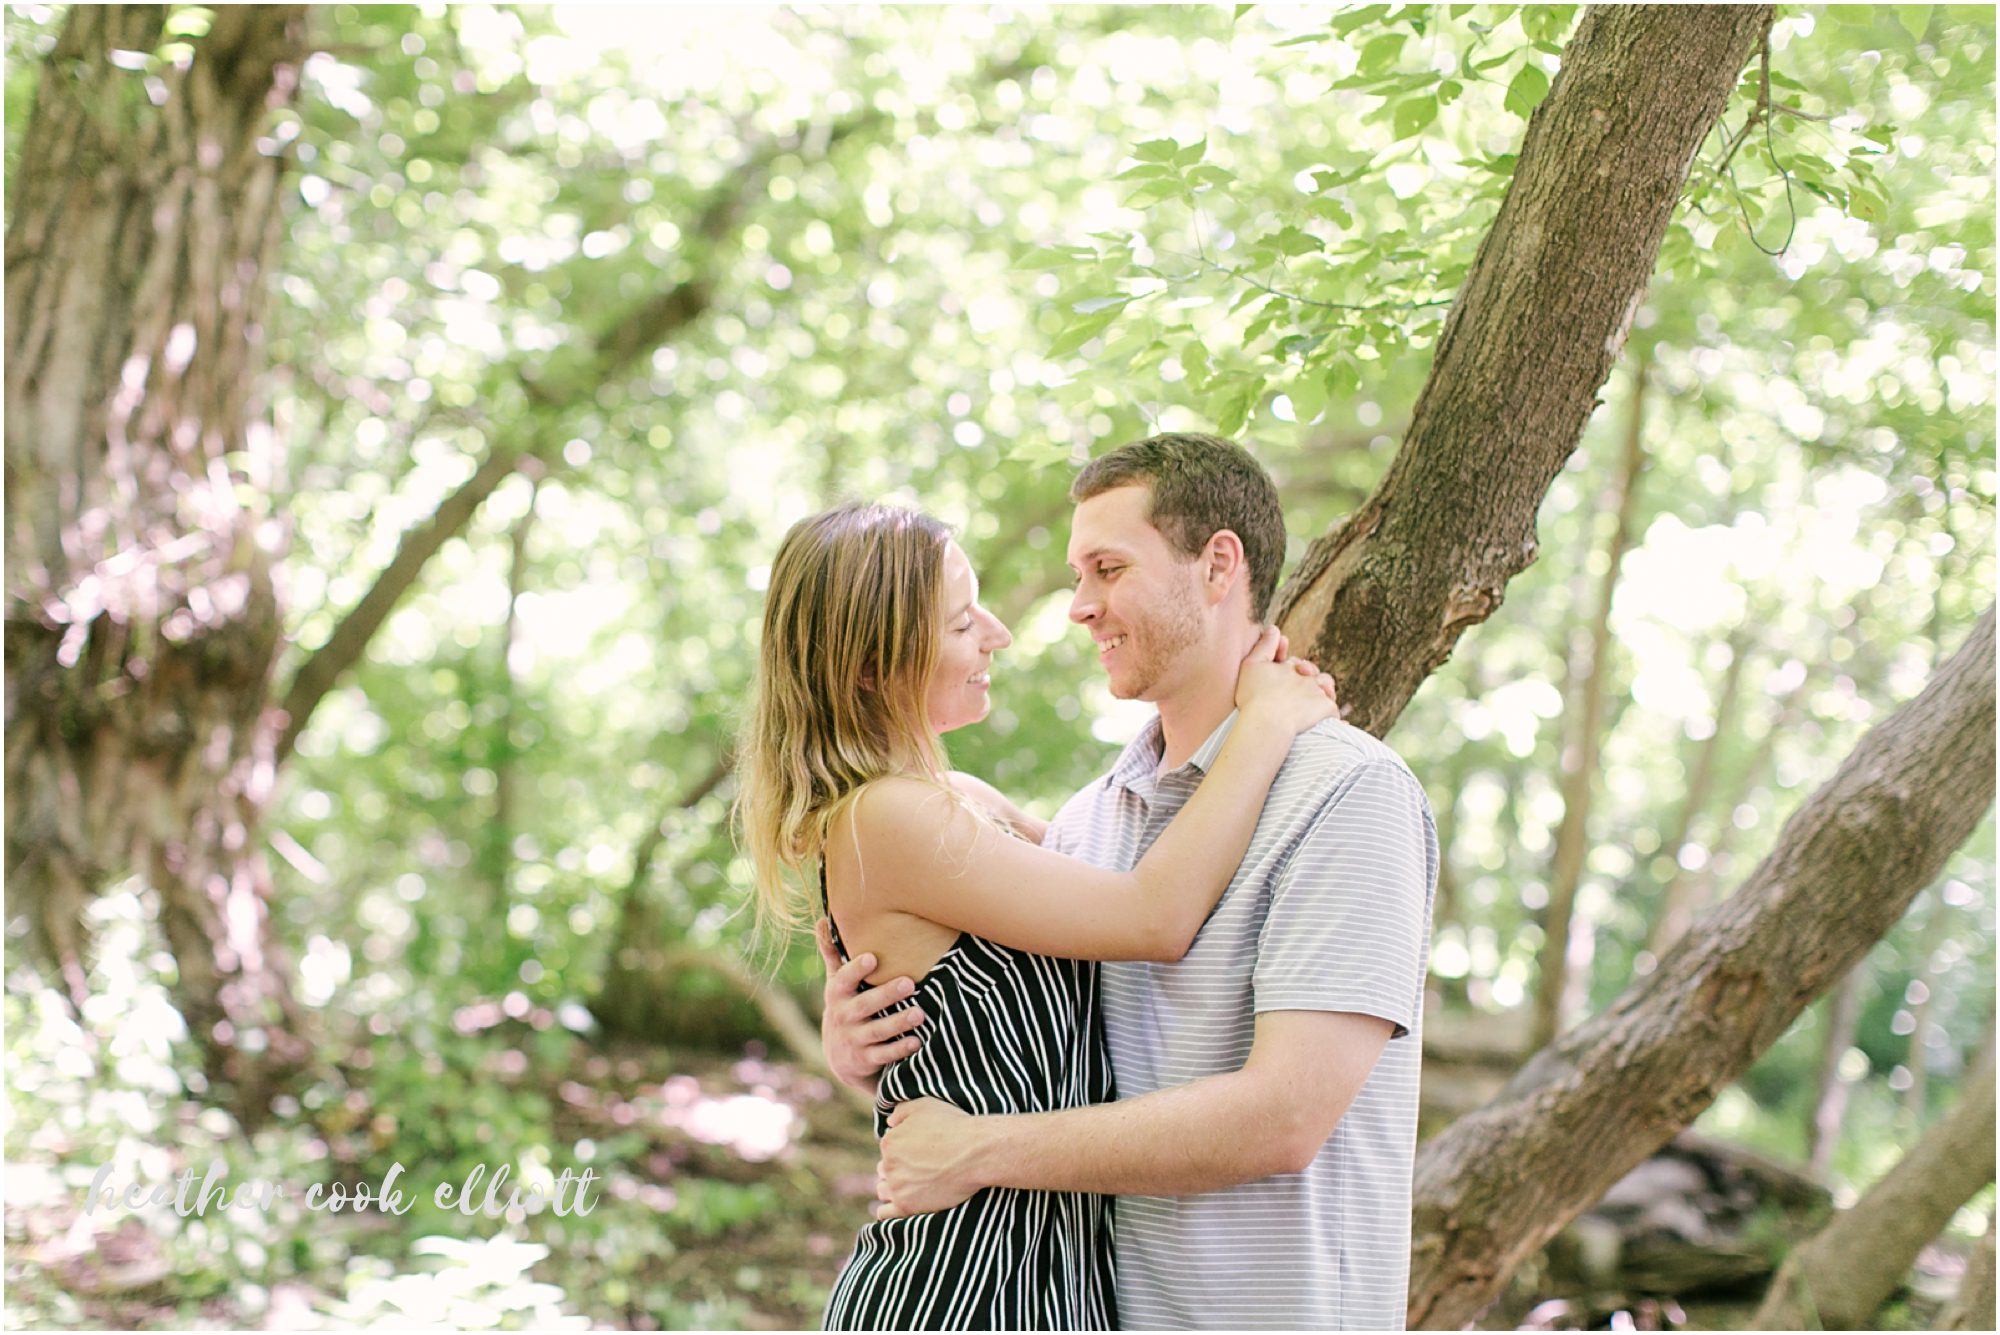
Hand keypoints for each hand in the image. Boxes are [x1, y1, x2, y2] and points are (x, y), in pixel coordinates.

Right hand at [816, 918, 924, 1091]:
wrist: (839, 1055)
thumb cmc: (845, 1005)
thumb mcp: (836, 982)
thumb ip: (833, 953)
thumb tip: (824, 918)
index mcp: (837, 994)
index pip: (843, 980)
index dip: (856, 970)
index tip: (872, 958)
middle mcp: (843, 1016)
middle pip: (864, 1005)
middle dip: (886, 994)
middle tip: (909, 983)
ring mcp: (854, 1040)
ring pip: (877, 1032)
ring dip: (898, 1023)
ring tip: (920, 1013)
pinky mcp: (866, 1060)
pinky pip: (883, 1055)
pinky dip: (899, 1049)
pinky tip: (917, 1041)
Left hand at [877, 1098, 981, 1219]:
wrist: (977, 1153)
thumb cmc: (954, 1126)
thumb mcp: (925, 1104)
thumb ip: (901, 1111)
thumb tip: (889, 1123)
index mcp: (889, 1142)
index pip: (889, 1149)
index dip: (904, 1149)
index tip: (921, 1152)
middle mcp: (888, 1165)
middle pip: (885, 1169)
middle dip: (899, 1168)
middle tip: (921, 1168)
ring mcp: (897, 1187)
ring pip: (884, 1190)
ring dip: (895, 1188)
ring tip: (916, 1186)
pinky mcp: (907, 1207)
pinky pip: (885, 1213)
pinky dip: (891, 1209)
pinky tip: (906, 1202)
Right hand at [1234, 626, 1338, 732]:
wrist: (1267, 722)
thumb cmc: (1254, 696)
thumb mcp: (1251, 666)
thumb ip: (1264, 646)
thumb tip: (1274, 628)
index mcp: (1289, 666)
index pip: (1295, 663)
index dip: (1293, 667)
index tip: (1290, 672)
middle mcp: (1306, 676)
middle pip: (1313, 674)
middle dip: (1309, 678)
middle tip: (1300, 690)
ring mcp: (1318, 692)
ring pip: (1327, 688)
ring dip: (1323, 692)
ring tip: (1313, 703)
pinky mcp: (1327, 709)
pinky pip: (1333, 711)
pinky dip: (1329, 714)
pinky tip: (1324, 721)